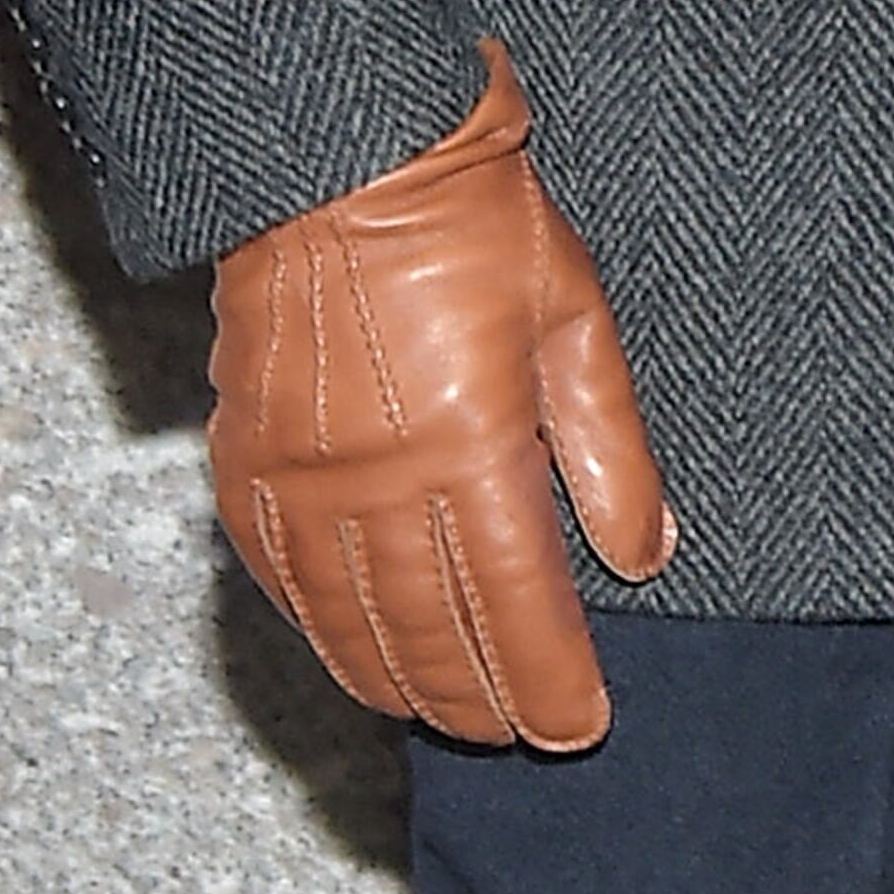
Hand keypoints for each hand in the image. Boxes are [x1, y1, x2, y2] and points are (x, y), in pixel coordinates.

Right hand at [208, 38, 674, 747]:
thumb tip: (646, 555)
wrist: (344, 156)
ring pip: (354, 623)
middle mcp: (376, 484)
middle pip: (433, 633)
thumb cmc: (477, 222)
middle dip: (483, 699)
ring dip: (405, 682)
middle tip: (522, 737)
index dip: (547, 679)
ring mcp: (301, 481)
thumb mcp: (576, 320)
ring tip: (451, 717)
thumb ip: (610, 450)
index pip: (516, 606)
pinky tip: (355, 655)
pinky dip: (325, 631)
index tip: (579, 726)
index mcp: (468, 449)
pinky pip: (284, 580)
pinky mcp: (247, 463)